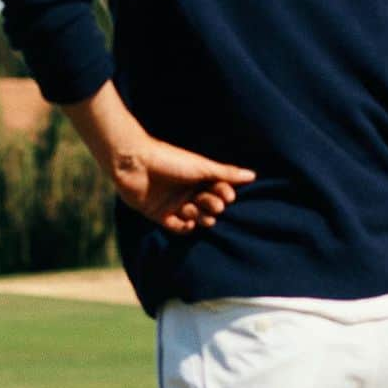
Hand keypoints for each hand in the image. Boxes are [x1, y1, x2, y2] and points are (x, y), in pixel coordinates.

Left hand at [111, 137, 254, 233]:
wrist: (135, 163)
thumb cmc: (170, 160)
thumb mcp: (202, 166)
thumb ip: (226, 173)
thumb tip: (253, 175)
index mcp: (199, 177)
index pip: (219, 191)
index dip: (224, 195)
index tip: (228, 196)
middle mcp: (189, 191)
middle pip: (209, 206)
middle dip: (213, 207)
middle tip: (212, 204)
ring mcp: (175, 203)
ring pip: (196, 218)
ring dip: (199, 216)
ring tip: (194, 209)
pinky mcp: (160, 214)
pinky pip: (178, 227)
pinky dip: (184, 227)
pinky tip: (186, 221)